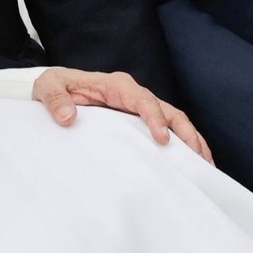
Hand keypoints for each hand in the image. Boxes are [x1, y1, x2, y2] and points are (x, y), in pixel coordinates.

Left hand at [33, 68, 212, 163]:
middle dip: (186, 133)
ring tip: (204, 166)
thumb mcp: (47, 87)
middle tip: (198, 159)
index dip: (155, 118)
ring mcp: (138, 107)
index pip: (143, 99)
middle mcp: (133, 94)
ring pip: (173, 121)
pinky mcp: (138, 120)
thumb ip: (55, 99)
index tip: (162, 139)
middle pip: (168, 111)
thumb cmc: (53, 86)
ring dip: (191, 141)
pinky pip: (165, 130)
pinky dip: (181, 145)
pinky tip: (191, 164)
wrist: (53, 90)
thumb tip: (67, 118)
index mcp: (116, 85)